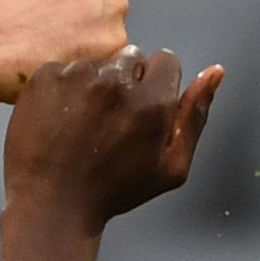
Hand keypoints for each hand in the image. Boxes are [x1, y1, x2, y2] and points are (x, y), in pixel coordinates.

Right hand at [0, 0, 130, 101]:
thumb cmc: (3, 19)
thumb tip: (78, 0)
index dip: (79, 0)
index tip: (62, 12)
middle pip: (110, 0)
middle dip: (93, 18)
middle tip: (62, 36)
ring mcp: (112, 6)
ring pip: (115, 28)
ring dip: (98, 40)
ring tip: (62, 51)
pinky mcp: (116, 40)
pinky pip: (115, 55)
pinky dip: (97, 63)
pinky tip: (69, 62)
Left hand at [3, 48, 224, 227]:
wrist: (51, 204)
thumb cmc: (116, 191)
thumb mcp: (170, 167)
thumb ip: (194, 117)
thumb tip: (216, 71)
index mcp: (152, 100)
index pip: (166, 61)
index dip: (157, 83)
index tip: (143, 107)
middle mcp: (115, 80)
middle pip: (131, 56)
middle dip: (127, 80)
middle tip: (110, 117)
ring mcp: (76, 76)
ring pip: (95, 63)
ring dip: (93, 83)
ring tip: (81, 121)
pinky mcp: (43, 78)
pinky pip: (61, 69)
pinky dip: (62, 88)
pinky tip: (58, 118)